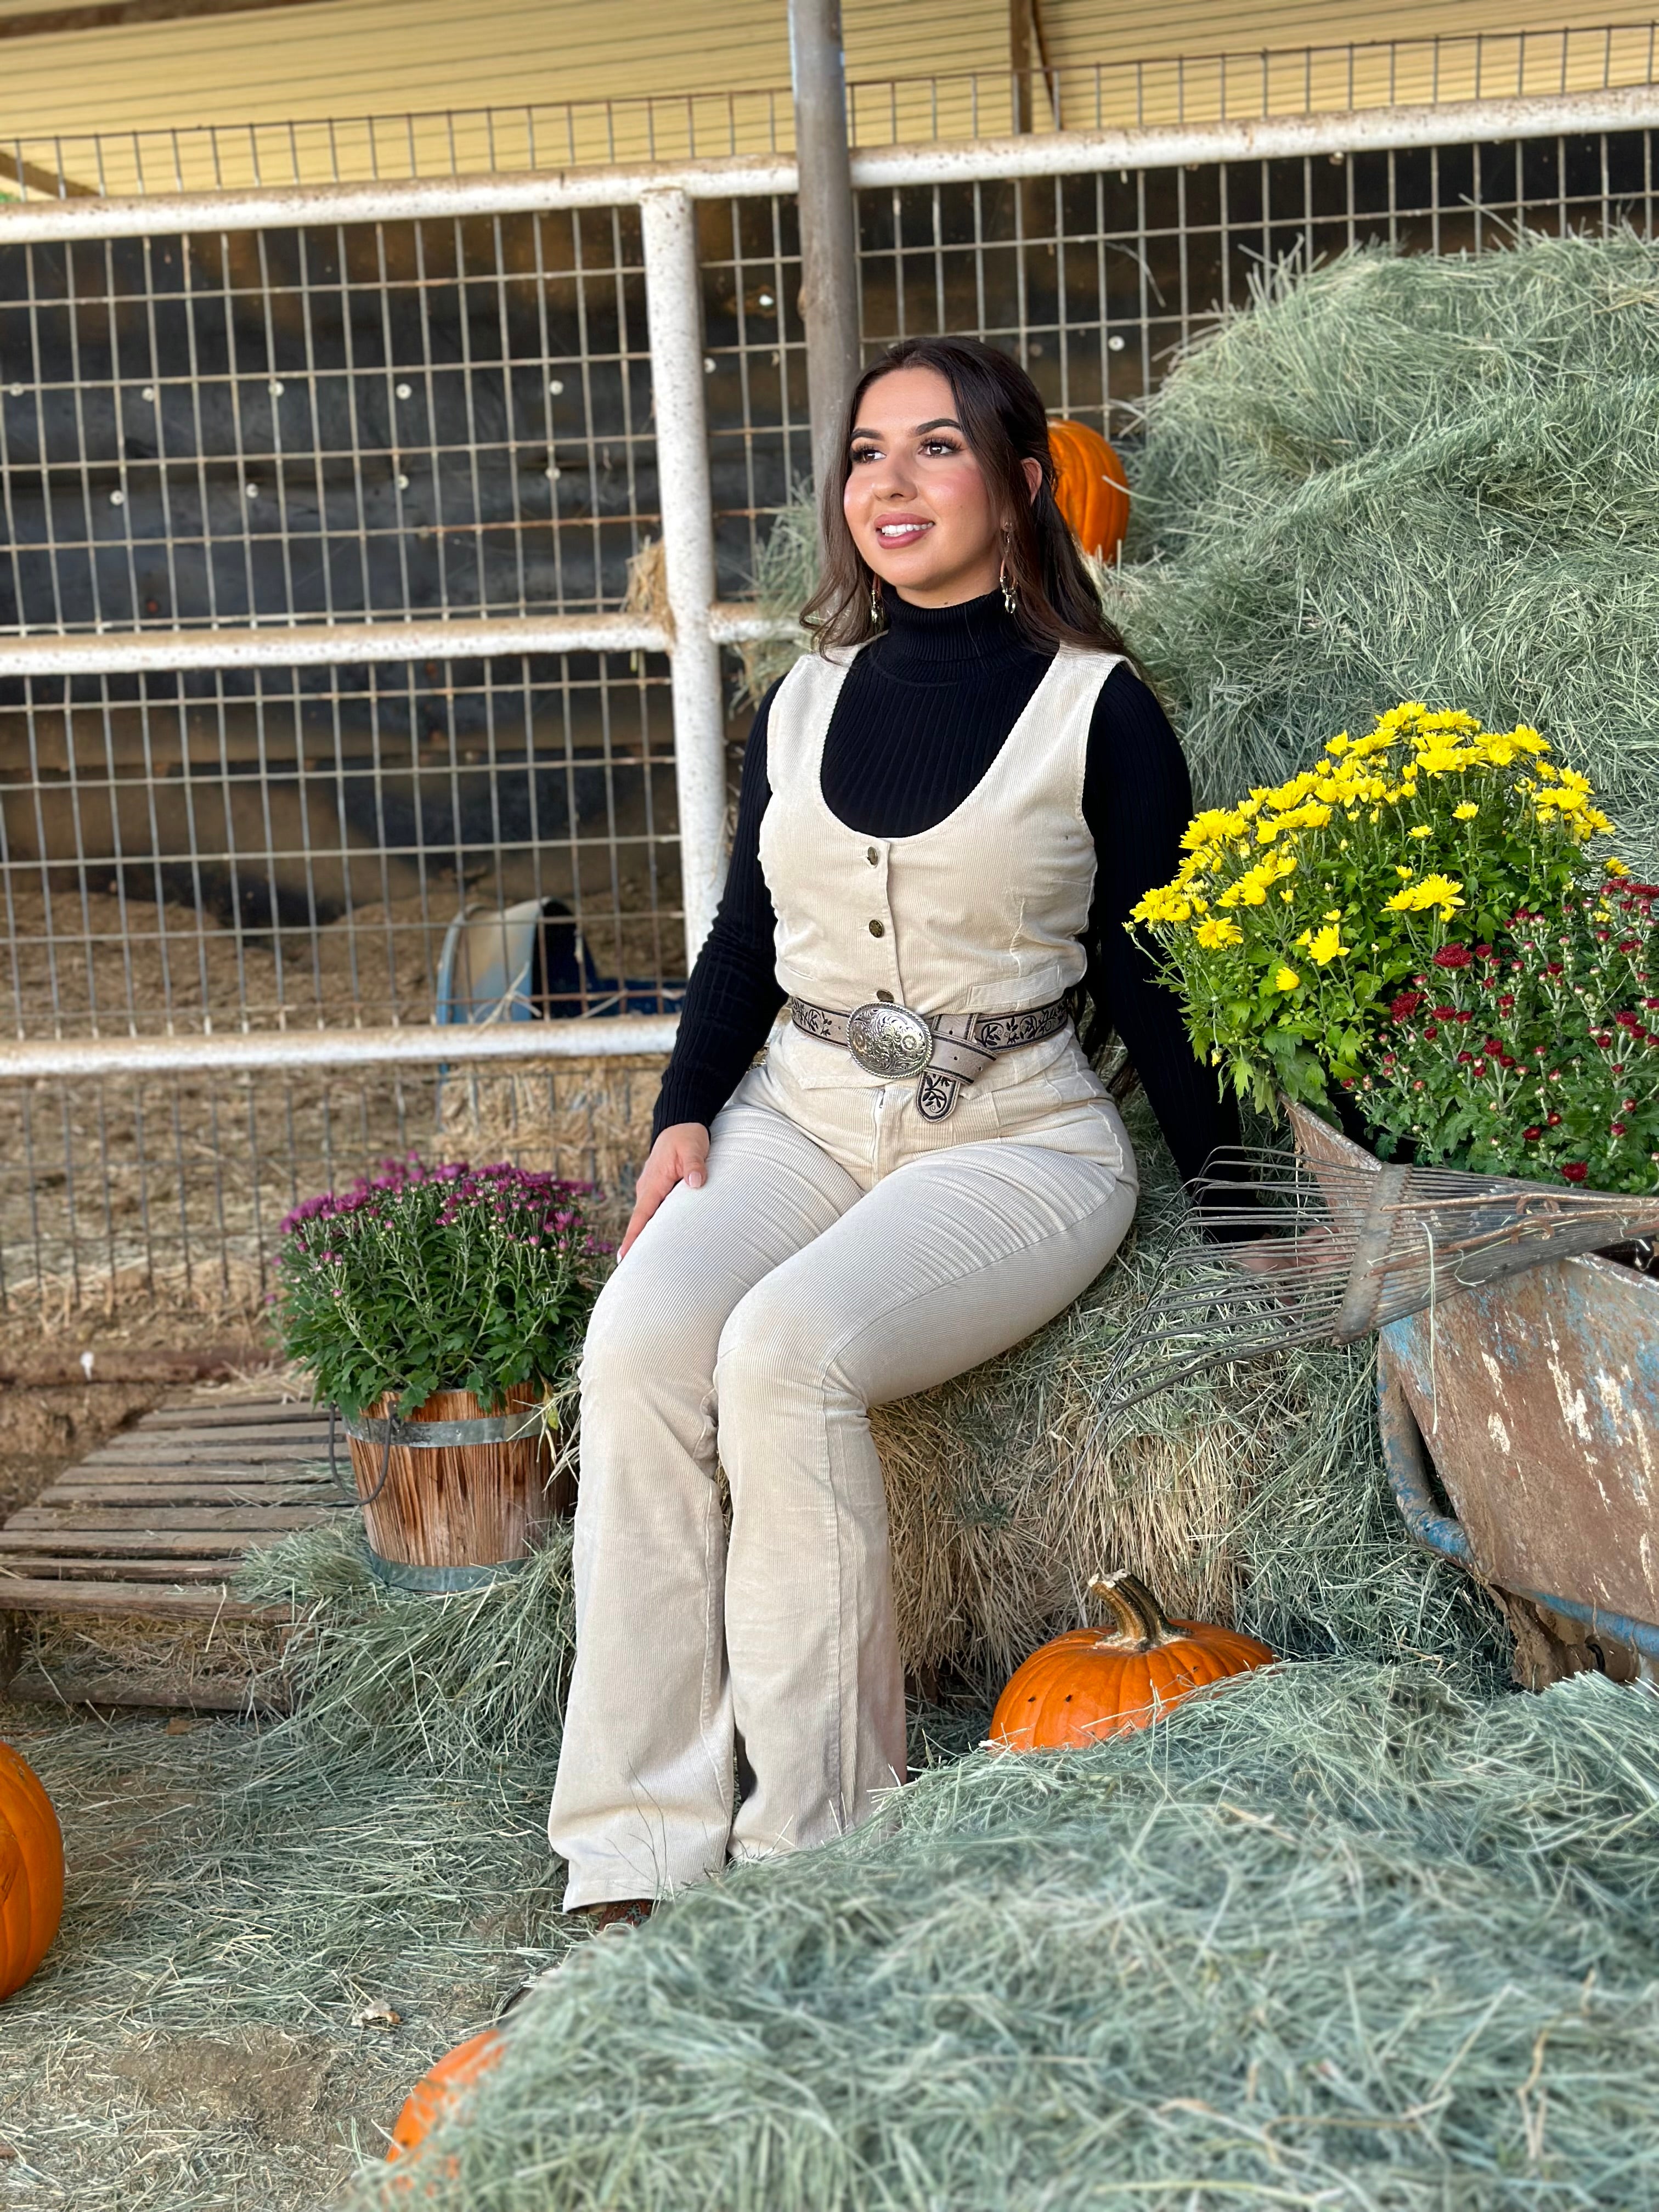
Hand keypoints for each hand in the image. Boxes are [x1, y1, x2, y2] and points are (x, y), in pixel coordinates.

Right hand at [618, 1123, 709, 1258]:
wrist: (680, 1122)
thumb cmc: (686, 1136)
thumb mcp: (693, 1147)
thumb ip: (695, 1165)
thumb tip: (696, 1183)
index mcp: (653, 1183)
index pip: (641, 1216)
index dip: (632, 1238)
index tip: (624, 1258)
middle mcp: (648, 1189)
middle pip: (642, 1223)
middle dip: (637, 1246)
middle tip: (634, 1273)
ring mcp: (653, 1189)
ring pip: (650, 1218)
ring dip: (648, 1237)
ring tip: (649, 1264)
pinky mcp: (661, 1188)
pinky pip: (657, 1211)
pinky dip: (657, 1225)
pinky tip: (664, 1240)